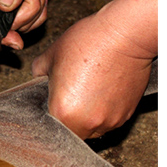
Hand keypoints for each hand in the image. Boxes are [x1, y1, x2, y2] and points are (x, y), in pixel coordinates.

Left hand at [31, 0, 156, 139]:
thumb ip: (39, 70)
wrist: (125, 35)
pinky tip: (107, 88)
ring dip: (91, 115)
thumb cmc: (89, 41)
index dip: (52, 113)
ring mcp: (109, 121)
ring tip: (92, 88)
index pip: (51, 126)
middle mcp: (87, 123)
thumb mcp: (53, 53)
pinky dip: (107, 109)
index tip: (56, 101)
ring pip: (94, 127)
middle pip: (74, 131)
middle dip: (71, 116)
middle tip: (74, 92)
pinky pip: (111, 119)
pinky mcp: (127, 114)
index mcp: (63, 111)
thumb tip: (39, 75)